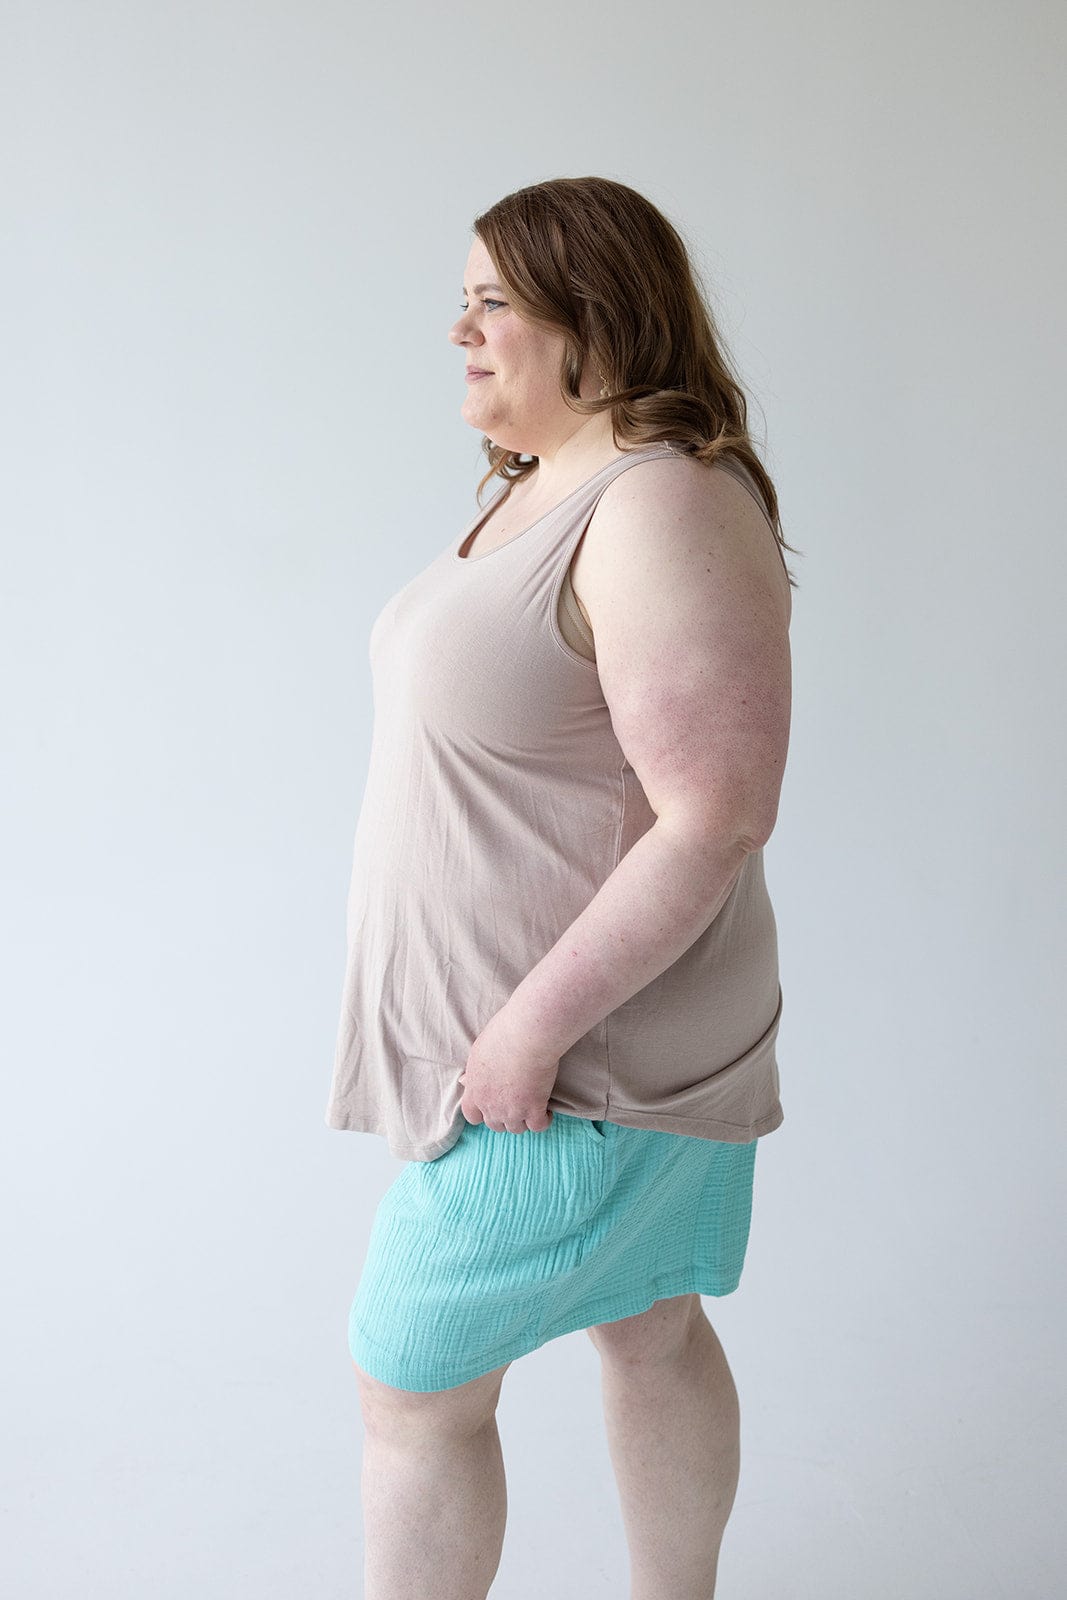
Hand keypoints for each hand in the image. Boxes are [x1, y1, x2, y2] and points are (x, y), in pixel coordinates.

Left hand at [457, 1006, 559, 1133]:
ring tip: (532, 1106)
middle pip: (495, 1125)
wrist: (526, 1036)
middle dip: (504, 1117)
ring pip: (517, 1128)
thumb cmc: (502, 1035)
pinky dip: (544, 1120)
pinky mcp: (534, 1109)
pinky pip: (538, 1126)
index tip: (492, 1106)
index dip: (482, 1114)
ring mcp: (512, 1110)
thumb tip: (464, 1081)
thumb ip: (473, 1072)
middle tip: (516, 1104)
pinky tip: (547, 1110)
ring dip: (524, 1120)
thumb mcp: (478, 1052)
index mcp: (475, 1090)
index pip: (472, 1115)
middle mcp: (490, 1104)